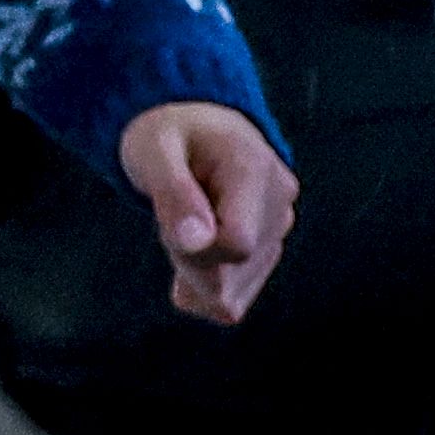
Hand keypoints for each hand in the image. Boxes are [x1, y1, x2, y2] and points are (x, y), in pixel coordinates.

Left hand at [121, 99, 293, 325]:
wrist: (195, 130)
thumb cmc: (169, 135)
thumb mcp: (154, 150)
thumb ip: (173, 192)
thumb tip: (196, 241)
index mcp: (255, 169)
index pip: (236, 245)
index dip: (192, 249)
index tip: (169, 222)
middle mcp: (279, 202)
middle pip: (229, 276)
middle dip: (185, 259)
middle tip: (172, 217)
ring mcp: (280, 230)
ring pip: (229, 296)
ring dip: (192, 271)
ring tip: (187, 224)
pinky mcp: (270, 252)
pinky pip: (230, 304)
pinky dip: (201, 286)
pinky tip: (193, 251)